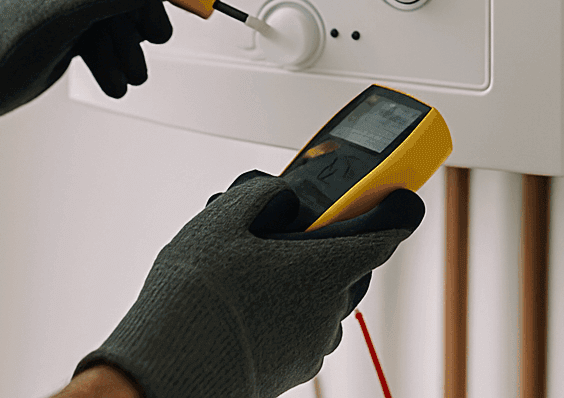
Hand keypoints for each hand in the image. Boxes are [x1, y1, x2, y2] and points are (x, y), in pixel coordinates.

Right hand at [77, 172, 424, 397]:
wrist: (166, 370)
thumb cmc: (197, 297)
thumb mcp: (221, 220)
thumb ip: (260, 195)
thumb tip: (281, 195)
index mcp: (327, 268)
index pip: (387, 233)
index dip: (394, 208)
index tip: (396, 193)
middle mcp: (330, 311)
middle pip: (351, 263)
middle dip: (327, 239)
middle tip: (285, 222)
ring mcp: (313, 345)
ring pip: (323, 295)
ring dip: (299, 274)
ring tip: (245, 261)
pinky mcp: (291, 368)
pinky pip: (301, 324)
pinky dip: (284, 304)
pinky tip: (241, 296)